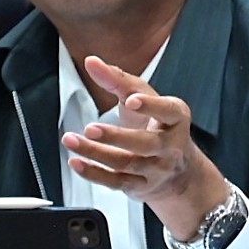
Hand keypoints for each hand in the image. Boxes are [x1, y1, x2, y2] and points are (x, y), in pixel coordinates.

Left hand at [62, 56, 227, 239]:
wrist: (177, 171)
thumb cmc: (158, 126)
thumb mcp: (143, 98)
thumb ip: (117, 79)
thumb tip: (91, 62)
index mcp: (176, 118)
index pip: (168, 111)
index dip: (151, 106)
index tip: (131, 100)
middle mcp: (170, 146)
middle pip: (144, 144)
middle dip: (116, 137)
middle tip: (91, 128)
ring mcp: (156, 169)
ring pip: (126, 163)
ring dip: (95, 153)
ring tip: (72, 140)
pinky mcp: (139, 186)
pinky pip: (115, 182)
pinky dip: (93, 173)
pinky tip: (76, 162)